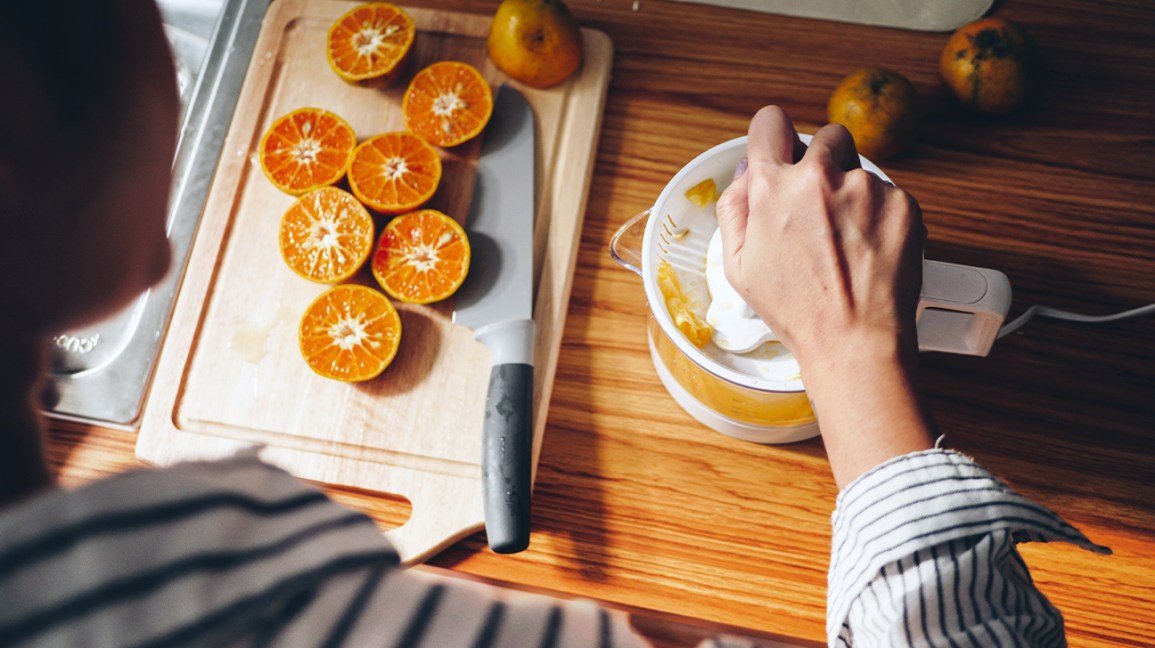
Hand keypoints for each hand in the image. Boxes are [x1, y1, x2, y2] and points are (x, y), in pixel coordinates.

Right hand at [715, 106, 924, 368]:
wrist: (854, 339)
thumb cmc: (796, 310)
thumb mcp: (738, 266)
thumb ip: (734, 208)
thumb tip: (746, 172)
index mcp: (773, 187)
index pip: (770, 123)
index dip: (773, 136)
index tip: (781, 148)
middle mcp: (819, 177)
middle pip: (825, 137)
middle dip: (823, 162)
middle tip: (821, 205)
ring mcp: (865, 187)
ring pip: (860, 170)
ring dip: (853, 193)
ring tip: (846, 242)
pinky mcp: (902, 203)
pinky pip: (889, 195)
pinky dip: (880, 216)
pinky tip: (868, 251)